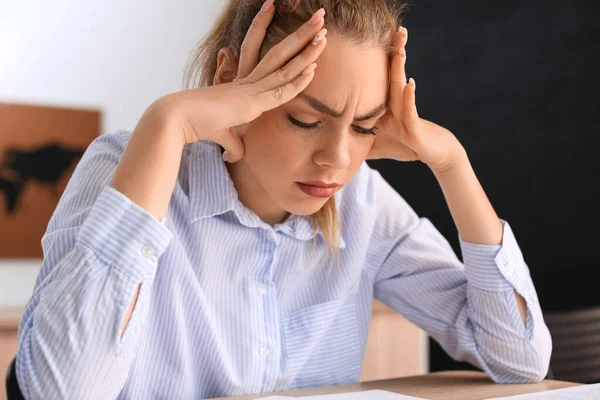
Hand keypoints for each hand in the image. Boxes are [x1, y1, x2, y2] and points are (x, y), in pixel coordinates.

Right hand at [153, 6, 327, 161]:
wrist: (178, 120)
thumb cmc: (197, 125)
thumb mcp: (223, 136)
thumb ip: (233, 144)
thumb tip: (234, 157)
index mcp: (243, 85)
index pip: (269, 61)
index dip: (288, 48)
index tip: (303, 34)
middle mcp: (249, 81)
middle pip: (280, 53)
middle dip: (300, 35)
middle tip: (319, 17)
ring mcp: (251, 89)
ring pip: (285, 66)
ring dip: (306, 50)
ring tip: (324, 32)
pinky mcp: (250, 103)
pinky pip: (280, 92)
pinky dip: (297, 82)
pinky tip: (313, 69)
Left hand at [367, 26, 463, 171]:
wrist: (432, 155)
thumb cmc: (407, 146)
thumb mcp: (376, 142)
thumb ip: (359, 140)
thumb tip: (336, 141)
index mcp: (388, 105)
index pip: (379, 79)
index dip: (376, 60)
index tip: (367, 42)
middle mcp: (398, 104)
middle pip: (393, 75)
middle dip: (395, 52)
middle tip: (397, 30)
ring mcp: (407, 114)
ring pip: (401, 87)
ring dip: (400, 69)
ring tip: (400, 50)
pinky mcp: (415, 128)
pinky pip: (410, 110)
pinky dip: (409, 97)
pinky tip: (409, 84)